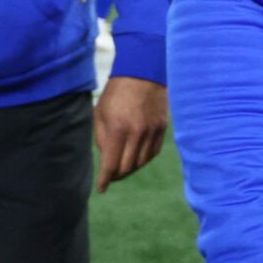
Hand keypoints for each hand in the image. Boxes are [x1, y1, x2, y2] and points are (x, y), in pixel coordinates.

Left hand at [93, 77, 167, 192]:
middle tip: (111, 175)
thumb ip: (102, 139)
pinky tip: (136, 157)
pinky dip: (143, 159)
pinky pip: (153, 153)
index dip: (105, 180)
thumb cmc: (115, 93)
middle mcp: (137, 133)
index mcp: (118, 129)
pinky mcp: (162, 128)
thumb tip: (106, 160)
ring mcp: (152, 131)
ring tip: (123, 166)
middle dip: (117, 175)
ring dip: (130, 168)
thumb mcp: (100, 114)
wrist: (142, 73)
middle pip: (127, 168)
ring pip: (141, 163)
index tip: (101, 188)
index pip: (111, 165)